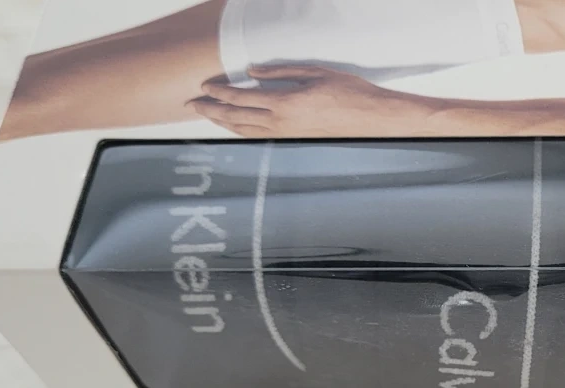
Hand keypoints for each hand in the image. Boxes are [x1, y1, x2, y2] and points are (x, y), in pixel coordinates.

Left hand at [187, 66, 429, 136]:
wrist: (372, 118)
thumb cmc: (349, 92)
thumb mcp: (314, 73)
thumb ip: (280, 72)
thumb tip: (252, 71)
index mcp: (286, 104)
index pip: (242, 98)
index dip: (220, 92)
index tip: (204, 86)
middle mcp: (282, 123)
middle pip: (236, 118)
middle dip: (211, 110)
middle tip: (191, 104)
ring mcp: (288, 135)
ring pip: (245, 131)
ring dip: (222, 123)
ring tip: (207, 115)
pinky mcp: (294, 140)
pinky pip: (259, 136)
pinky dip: (240, 130)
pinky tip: (234, 125)